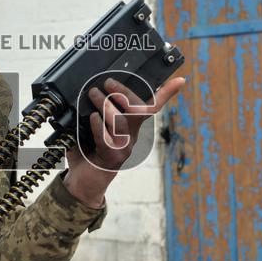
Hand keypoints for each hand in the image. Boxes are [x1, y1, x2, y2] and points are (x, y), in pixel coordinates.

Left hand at [63, 76, 185, 206]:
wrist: (81, 181)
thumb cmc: (86, 149)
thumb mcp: (91, 125)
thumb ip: (96, 109)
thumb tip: (92, 89)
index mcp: (131, 127)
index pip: (151, 108)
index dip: (166, 94)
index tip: (180, 80)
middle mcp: (131, 137)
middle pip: (140, 112)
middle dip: (125, 93)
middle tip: (107, 83)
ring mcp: (124, 149)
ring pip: (122, 122)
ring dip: (106, 105)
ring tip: (93, 94)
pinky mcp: (112, 159)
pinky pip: (107, 139)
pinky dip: (99, 126)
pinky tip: (93, 118)